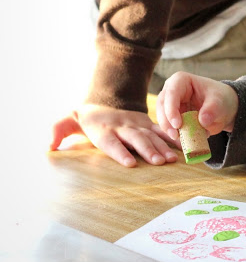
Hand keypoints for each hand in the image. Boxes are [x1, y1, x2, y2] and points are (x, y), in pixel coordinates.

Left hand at [50, 104, 177, 166]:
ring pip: (151, 136)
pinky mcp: (147, 123)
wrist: (106, 98)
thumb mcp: (69, 120)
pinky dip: (171, 138)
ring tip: (172, 160)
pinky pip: (161, 130)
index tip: (131, 164)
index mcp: (104, 129)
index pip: (112, 143)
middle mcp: (122, 127)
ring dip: (162, 148)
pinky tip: (180, 148)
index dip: (121, 153)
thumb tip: (49, 145)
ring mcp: (137, 124)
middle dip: (148, 151)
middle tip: (159, 163)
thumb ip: (59, 130)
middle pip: (136, 140)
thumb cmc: (87, 118)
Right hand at [156, 72, 238, 142]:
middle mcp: (171, 90)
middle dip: (166, 122)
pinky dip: (173, 133)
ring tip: (179, 139)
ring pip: (162, 117)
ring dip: (168, 129)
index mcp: (181, 80)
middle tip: (175, 136)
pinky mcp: (171, 116)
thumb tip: (203, 120)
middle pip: (162, 105)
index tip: (178, 125)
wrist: (224, 108)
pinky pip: (168, 126)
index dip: (171, 109)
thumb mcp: (220, 102)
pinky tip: (181, 141)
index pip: (172, 93)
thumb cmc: (221, 99)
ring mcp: (169, 103)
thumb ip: (211, 110)